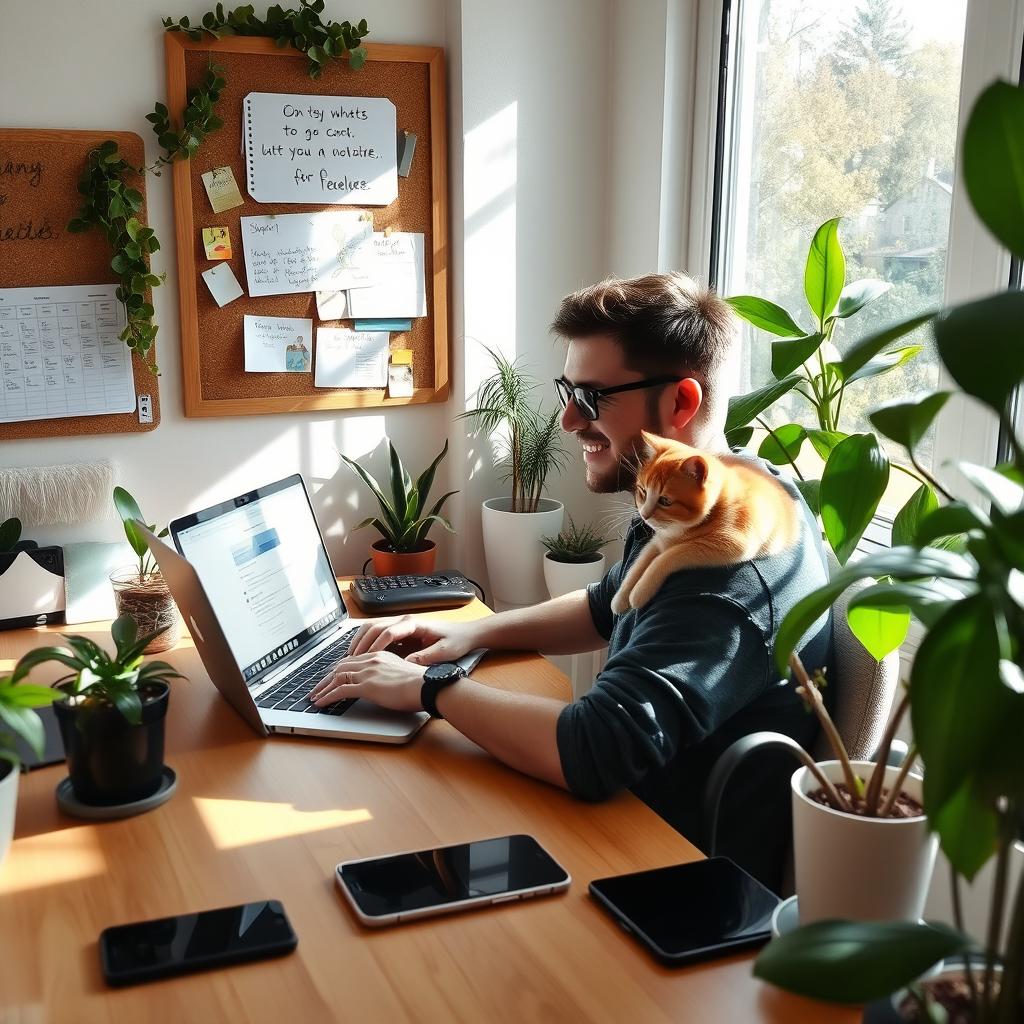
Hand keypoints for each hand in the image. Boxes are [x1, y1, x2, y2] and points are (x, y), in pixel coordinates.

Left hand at [309, 650, 425, 712]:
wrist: (428, 686)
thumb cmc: (421, 684)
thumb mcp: (401, 674)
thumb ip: (388, 675)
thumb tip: (383, 686)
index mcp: (380, 656)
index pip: (352, 661)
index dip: (338, 670)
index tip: (331, 678)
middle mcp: (371, 660)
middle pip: (340, 667)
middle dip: (326, 678)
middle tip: (317, 688)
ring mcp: (368, 672)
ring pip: (337, 677)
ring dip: (323, 688)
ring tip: (315, 697)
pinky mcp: (367, 686)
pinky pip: (340, 690)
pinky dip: (328, 697)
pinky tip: (322, 703)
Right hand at [346, 615, 481, 663]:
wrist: (465, 634)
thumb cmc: (456, 641)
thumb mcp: (444, 652)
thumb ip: (426, 657)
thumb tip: (407, 663)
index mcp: (414, 623)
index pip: (389, 632)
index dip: (376, 646)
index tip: (367, 659)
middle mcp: (405, 621)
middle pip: (375, 627)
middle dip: (361, 642)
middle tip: (350, 660)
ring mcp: (401, 625)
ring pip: (372, 628)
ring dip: (360, 641)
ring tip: (350, 658)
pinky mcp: (400, 633)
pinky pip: (377, 634)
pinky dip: (366, 643)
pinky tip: (360, 656)